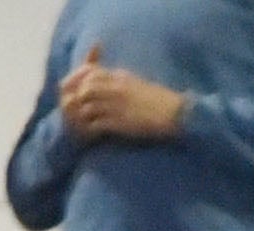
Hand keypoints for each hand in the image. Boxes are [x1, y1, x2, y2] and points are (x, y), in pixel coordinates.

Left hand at [58, 53, 188, 139]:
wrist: (174, 113)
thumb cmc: (159, 100)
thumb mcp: (137, 83)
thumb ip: (120, 81)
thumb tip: (107, 81)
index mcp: (120, 77)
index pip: (91, 74)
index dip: (81, 83)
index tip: (79, 93)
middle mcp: (116, 89)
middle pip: (86, 89)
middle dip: (79, 100)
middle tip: (78, 111)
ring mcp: (117, 106)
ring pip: (88, 107)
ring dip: (84, 117)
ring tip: (85, 124)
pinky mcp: (120, 122)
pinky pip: (97, 124)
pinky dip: (92, 130)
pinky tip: (94, 134)